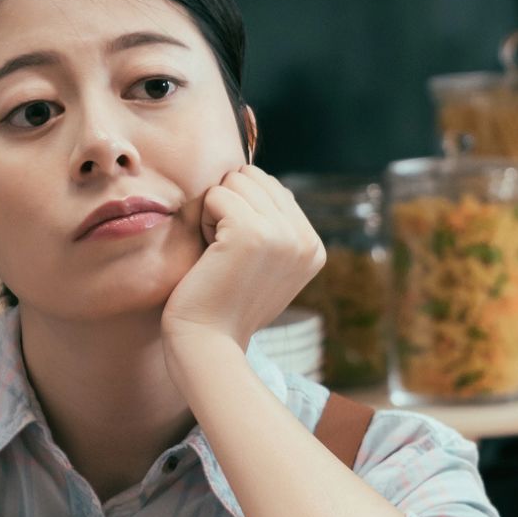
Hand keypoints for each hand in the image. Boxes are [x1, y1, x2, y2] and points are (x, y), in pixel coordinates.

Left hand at [160, 164, 325, 347]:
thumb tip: (251, 175)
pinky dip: (203, 219)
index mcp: (313, 246)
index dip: (243, 211)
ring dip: (216, 211)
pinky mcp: (252, 233)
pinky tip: (209, 253)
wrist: (207, 341)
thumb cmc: (223, 302)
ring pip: (236, 181)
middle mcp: (305, 239)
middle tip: (224, 251)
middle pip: (254, 177)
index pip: (273, 187)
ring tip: (218, 252)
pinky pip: (217, 194)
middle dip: (229, 205)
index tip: (239, 255)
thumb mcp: (264, 263)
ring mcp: (283, 235)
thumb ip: (272, 224)